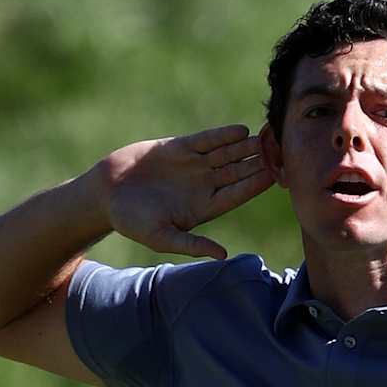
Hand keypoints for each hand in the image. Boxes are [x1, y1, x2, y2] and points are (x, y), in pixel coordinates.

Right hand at [93, 123, 276, 259]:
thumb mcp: (161, 237)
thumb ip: (191, 245)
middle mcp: (204, 185)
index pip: (237, 195)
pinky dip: (223, 136)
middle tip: (280, 152)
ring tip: (267, 137)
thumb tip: (221, 256)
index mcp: (205, 208)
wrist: (106, 194)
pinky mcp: (181, 148)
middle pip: (238, 172)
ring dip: (246, 147)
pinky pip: (207, 140)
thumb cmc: (132, 221)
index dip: (255, 185)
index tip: (275, 177)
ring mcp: (194, 165)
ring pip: (227, 154)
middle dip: (258, 162)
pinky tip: (241, 131)